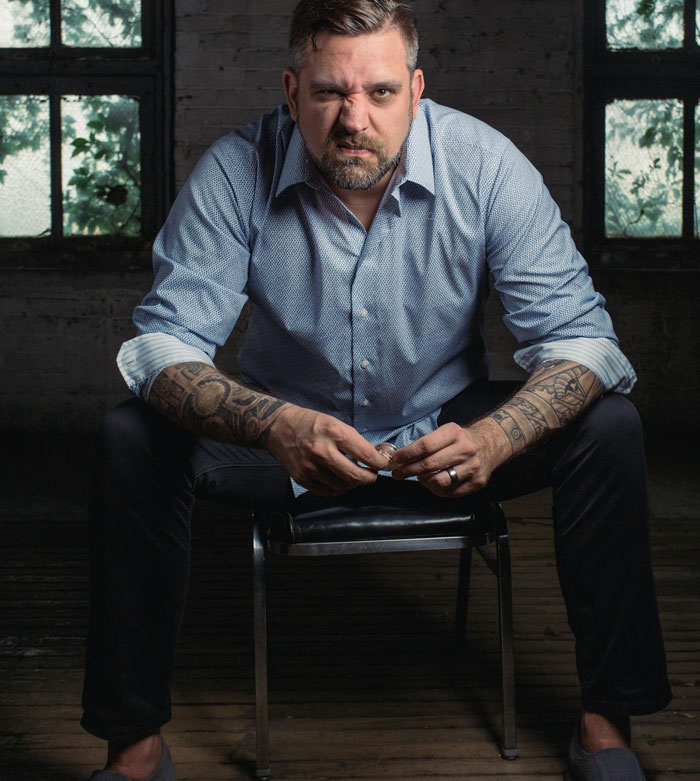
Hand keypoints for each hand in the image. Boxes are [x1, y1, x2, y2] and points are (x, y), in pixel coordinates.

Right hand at [267, 405, 389, 495]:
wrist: (281, 428)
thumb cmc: (312, 424)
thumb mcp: (336, 423)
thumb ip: (354, 441)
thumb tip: (374, 458)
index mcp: (334, 433)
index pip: (365, 455)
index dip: (379, 462)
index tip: (382, 463)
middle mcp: (322, 451)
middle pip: (355, 476)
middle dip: (370, 478)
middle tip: (372, 474)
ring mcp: (311, 467)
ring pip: (343, 486)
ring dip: (353, 483)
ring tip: (354, 474)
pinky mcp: (303, 478)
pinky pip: (328, 491)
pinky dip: (339, 488)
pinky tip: (340, 479)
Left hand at [389, 419, 509, 496]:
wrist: (491, 444)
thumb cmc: (462, 439)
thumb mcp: (447, 432)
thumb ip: (427, 443)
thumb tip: (401, 458)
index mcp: (454, 433)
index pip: (425, 445)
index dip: (407, 454)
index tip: (395, 460)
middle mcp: (465, 450)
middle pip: (430, 464)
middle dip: (409, 470)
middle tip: (398, 473)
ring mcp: (473, 467)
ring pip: (439, 481)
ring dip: (424, 481)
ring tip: (420, 477)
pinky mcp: (477, 482)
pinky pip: (450, 492)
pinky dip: (437, 489)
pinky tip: (434, 483)